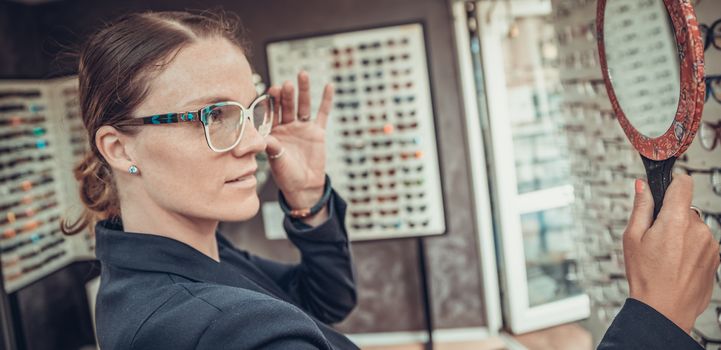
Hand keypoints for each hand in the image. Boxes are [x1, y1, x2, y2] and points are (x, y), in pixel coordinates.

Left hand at [265, 71, 333, 214]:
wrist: (304, 186)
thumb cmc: (286, 176)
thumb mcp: (276, 161)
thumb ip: (271, 147)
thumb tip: (262, 137)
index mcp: (273, 131)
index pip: (272, 112)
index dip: (272, 102)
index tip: (272, 90)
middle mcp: (287, 126)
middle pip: (287, 106)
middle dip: (287, 95)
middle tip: (286, 84)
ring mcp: (302, 127)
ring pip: (303, 105)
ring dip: (303, 90)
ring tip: (303, 74)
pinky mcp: (317, 132)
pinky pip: (323, 113)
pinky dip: (326, 100)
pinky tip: (328, 86)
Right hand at [624, 175, 718, 332]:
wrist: (664, 310)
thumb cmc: (646, 278)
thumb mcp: (632, 238)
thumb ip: (641, 208)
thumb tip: (643, 186)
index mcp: (676, 220)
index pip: (683, 183)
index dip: (672, 184)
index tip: (664, 190)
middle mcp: (699, 229)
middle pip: (686, 209)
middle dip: (671, 218)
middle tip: (655, 238)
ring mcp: (711, 244)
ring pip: (694, 227)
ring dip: (682, 235)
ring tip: (666, 256)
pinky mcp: (716, 258)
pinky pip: (702, 244)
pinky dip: (691, 249)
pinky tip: (677, 264)